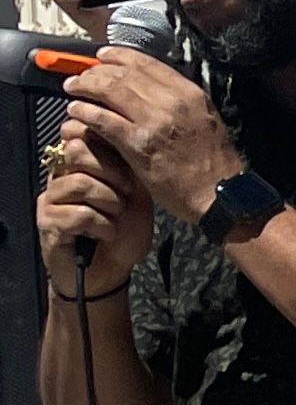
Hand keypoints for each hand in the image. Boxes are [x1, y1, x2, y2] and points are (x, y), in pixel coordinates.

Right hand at [36, 139, 151, 286]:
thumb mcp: (138, 197)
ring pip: (80, 183)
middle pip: (77, 150)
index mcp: (82, 165)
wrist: (112, 271)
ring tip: (116, 218)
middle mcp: (61, 176)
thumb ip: (129, 169)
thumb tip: (121, 141)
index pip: (81, 133)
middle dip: (112, 173)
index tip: (130, 170)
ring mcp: (51, 198)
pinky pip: (78, 213)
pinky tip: (106, 234)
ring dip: (109, 203)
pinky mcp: (47, 221)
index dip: (108, 145)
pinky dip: (102, 225)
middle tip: (127, 194)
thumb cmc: (124, 233)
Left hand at [64, 48, 240, 225]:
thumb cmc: (213, 163)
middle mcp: (173, 102)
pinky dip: (85, 112)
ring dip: (85, 87)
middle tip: (81, 77)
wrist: (219, 195)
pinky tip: (76, 111)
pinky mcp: (138, 144)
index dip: (119, 56)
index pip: (147, 63)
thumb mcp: (205, 120)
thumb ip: (179, 102)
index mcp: (190, 94)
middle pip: (124, 74)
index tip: (103, 57)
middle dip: (96, 72)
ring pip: (110, 91)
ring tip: (73, 89)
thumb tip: (148, 90)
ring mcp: (154, 122)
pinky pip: (102, 119)